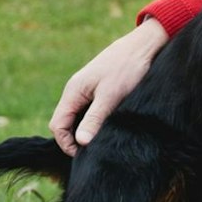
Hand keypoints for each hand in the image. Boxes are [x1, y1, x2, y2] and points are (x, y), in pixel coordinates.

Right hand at [49, 17, 167, 155]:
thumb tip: (80, 142)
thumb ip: (94, 118)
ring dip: (87, 131)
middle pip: (65, 122)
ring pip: (78, 117)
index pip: (57, 125)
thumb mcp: (111, 96)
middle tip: (94, 151)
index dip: (66, 143)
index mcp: (73, 92)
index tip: (84, 154)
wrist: (143, 46)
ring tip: (102, 141)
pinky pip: (90, 111)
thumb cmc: (127, 68)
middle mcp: (76, 91)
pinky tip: (109, 128)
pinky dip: (96, 122)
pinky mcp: (99, 90)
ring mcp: (87, 90)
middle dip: (75, 139)